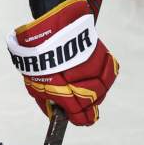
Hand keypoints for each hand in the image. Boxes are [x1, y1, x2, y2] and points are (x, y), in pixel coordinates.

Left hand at [7, 0, 118, 125]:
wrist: (48, 25)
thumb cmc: (37, 55)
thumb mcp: (34, 82)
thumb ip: (45, 99)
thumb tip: (55, 113)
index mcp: (63, 93)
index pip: (81, 116)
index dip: (81, 118)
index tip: (81, 119)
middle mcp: (82, 84)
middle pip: (93, 102)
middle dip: (88, 104)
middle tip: (83, 103)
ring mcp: (94, 69)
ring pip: (103, 88)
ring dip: (97, 89)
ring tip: (88, 86)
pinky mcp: (102, 54)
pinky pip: (110, 70)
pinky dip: (104, 73)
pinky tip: (97, 73)